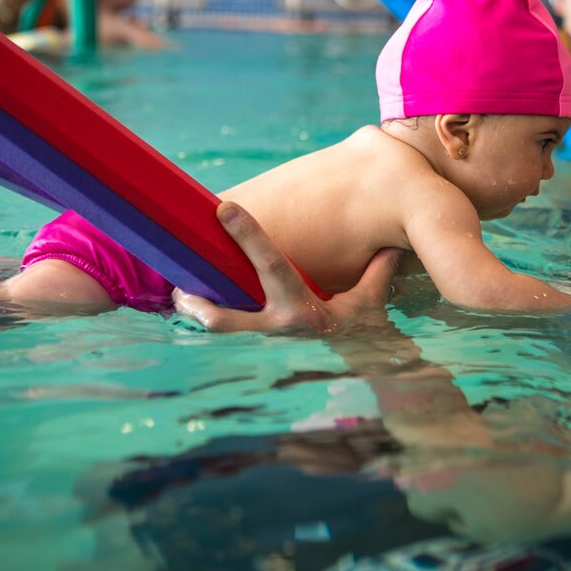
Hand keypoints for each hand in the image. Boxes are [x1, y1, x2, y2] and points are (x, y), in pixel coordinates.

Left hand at [172, 202, 400, 333]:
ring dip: (196, 312)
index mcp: (304, 311)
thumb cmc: (359, 324)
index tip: (226, 208)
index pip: (272, 266)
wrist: (353, 363)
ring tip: (178, 295)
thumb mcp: (371, 301)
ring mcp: (262, 342)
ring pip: (218, 330)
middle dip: (200, 301)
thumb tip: (392, 240)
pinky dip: (205, 317)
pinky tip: (190, 302)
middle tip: (178, 285)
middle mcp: (278, 327)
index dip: (248, 235)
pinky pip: (223, 332)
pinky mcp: (254, 346)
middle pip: (228, 317)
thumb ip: (377, 271)